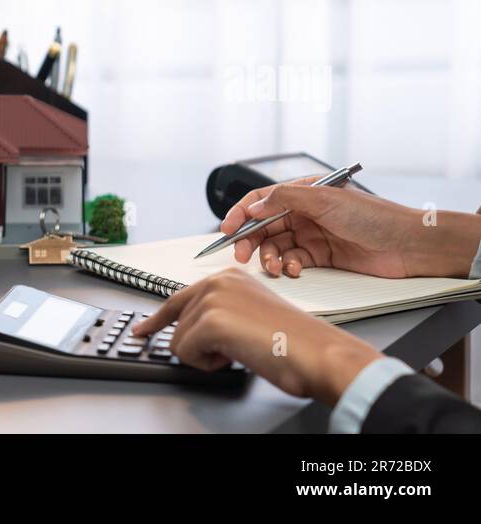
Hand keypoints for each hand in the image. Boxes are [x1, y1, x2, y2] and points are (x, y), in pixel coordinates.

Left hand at [131, 268, 380, 404]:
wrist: (318, 353)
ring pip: (178, 342)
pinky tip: (235, 356)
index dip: (157, 320)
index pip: (177, 300)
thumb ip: (220, 314)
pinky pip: (185, 354)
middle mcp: (217, 281)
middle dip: (199, 346)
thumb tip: (190, 332)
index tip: (143, 330)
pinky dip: (207, 364)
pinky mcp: (211, 321)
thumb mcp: (249, 315)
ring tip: (242, 350)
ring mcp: (212, 298)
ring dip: (206, 356)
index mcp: (228, 277)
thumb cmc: (293, 341)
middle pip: (176, 326)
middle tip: (233, 350)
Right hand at [222, 176, 480, 278]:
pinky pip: (292, 261)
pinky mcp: (320, 257)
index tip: (227, 230)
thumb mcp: (326, 200)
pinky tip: (295, 270)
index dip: (241, 214)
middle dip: (250, 241)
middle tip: (242, 255)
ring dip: (270, 258)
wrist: (408, 246)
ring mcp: (312, 235)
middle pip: (264, 226)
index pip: (262, 200)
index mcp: (305, 193)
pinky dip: (288, 267)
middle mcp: (306, 213)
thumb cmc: (375, 217)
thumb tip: (255, 205)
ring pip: (275, 247)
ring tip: (276, 267)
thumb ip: (286, 199)